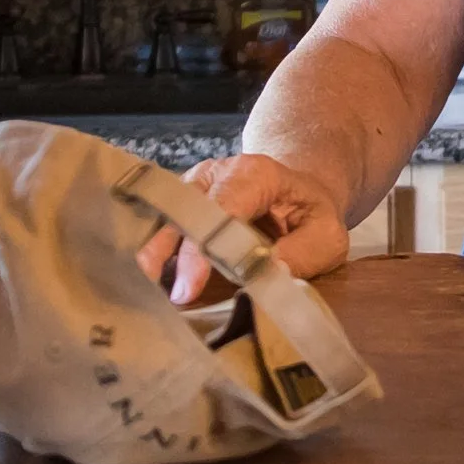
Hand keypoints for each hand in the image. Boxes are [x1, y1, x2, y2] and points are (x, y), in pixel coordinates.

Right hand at [134, 152, 350, 304]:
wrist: (298, 190)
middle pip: (183, 210)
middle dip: (164, 250)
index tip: (189, 287)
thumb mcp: (327, 235)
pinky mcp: (181, 201)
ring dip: (150, 251)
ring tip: (137, 286)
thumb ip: (303, 253)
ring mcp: (194, 184)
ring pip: (163, 214)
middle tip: (152, 290)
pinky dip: (151, 249)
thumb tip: (269, 274)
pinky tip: (141, 278)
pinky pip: (160, 221)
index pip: (221, 209)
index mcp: (254, 174)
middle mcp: (216, 173)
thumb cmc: (311, 214)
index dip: (203, 249)